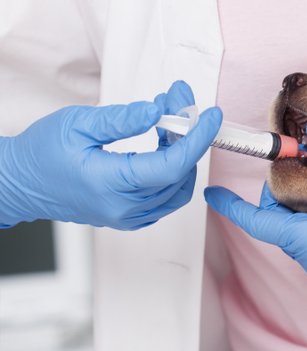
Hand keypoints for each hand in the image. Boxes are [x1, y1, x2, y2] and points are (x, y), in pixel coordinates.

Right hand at [0, 81, 221, 229]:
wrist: (21, 184)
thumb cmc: (42, 152)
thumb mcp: (77, 124)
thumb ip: (121, 120)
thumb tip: (158, 111)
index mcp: (110, 184)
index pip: (172, 165)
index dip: (197, 138)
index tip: (210, 115)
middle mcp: (125, 208)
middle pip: (178, 173)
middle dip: (187, 135)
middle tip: (179, 102)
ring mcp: (129, 218)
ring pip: (177, 187)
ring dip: (181, 152)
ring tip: (168, 121)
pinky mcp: (131, 219)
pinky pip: (167, 198)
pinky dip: (173, 171)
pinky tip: (163, 145)